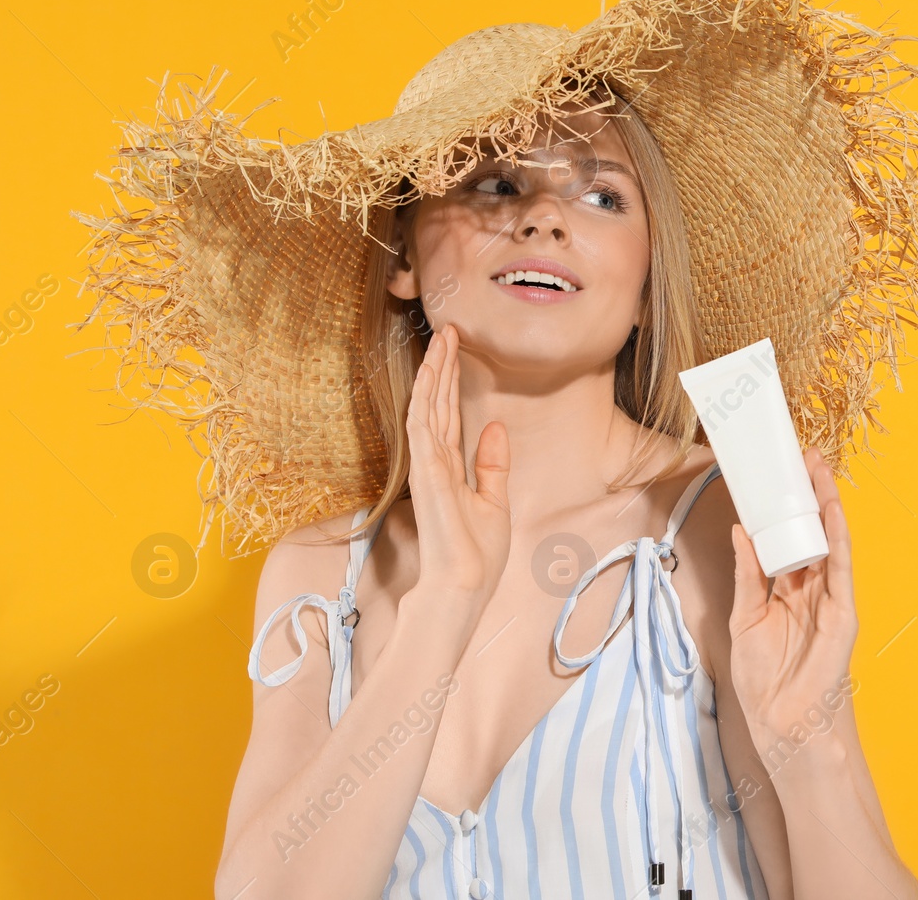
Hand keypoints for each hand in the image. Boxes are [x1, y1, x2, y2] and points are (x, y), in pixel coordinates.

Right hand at [405, 324, 511, 604]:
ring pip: (428, 407)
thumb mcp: (494, 501)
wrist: (464, 586)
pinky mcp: (426, 474)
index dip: (451, 381)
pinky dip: (426, 397)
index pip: (449, 414)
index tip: (457, 350)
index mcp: (450, 468)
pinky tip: (430, 373)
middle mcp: (435, 462)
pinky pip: (423, 426)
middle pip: (437, 403)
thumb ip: (492, 464)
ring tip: (442, 340)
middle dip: (442, 367)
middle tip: (449, 330)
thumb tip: (494, 426)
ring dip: (435, 373)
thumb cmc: (475, 554)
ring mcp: (428, 466)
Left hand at [728, 447, 858, 753]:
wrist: (781, 724)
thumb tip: (741, 532)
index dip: (785, 509)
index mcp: (788, 592)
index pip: (789, 539)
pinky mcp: (843, 611)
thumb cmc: (764, 681)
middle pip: (812, 532)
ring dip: (826, 504)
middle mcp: (812, 590)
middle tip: (801, 457)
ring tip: (817, 469)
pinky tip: (832, 510)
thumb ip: (748, 575)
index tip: (776, 475)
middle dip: (808, 496)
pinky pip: (842, 566)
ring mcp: (830, 599)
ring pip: (830, 541)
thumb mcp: (744, 618)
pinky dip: (838, 536)